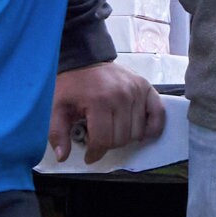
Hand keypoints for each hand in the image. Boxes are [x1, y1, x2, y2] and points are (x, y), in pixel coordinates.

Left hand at [48, 62, 165, 162]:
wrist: (85, 60)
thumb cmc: (72, 85)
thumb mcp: (57, 107)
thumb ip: (57, 133)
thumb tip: (62, 156)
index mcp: (99, 100)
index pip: (103, 140)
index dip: (95, 153)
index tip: (90, 155)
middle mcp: (121, 95)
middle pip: (121, 139)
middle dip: (108, 143)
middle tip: (99, 136)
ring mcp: (136, 90)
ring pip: (137, 132)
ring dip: (125, 136)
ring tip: (112, 128)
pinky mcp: (146, 87)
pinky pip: (158, 115)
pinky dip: (152, 127)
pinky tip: (140, 131)